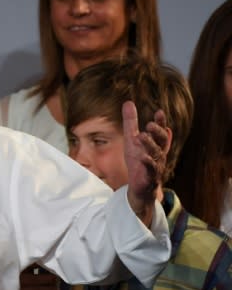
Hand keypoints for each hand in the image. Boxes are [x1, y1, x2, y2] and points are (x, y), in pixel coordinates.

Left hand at [123, 101, 169, 225]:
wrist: (139, 187)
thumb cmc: (138, 161)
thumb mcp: (131, 140)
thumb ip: (131, 123)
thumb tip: (128, 102)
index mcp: (155, 145)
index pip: (160, 132)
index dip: (161, 123)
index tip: (159, 112)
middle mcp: (158, 154)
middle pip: (161, 142)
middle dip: (157, 133)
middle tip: (149, 124)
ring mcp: (156, 166)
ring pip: (156, 154)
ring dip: (150, 145)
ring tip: (141, 136)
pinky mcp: (150, 178)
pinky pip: (151, 170)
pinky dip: (148, 163)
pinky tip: (143, 157)